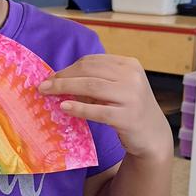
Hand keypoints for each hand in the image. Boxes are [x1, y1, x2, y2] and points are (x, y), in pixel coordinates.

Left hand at [38, 54, 171, 159]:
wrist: (152, 135)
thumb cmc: (129, 109)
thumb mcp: (117, 88)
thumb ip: (96, 80)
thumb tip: (59, 79)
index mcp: (129, 65)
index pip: (93, 61)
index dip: (69, 68)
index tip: (52, 76)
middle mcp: (132, 77)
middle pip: (89, 71)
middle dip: (63, 77)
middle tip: (43, 85)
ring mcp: (132, 97)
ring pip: (91, 86)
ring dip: (65, 88)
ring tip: (48, 93)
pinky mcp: (128, 117)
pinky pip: (97, 110)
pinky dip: (79, 107)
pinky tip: (64, 107)